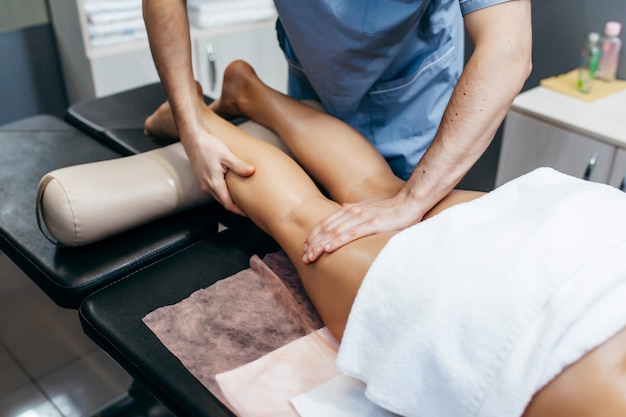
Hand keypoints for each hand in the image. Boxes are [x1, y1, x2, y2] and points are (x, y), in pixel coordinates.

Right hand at [185, 130, 254, 214]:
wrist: (193, 138)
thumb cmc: (208, 146)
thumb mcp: (226, 155)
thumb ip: (239, 166)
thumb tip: (251, 171)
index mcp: (214, 184)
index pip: (228, 204)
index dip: (238, 210)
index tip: (248, 213)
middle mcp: (207, 186)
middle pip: (223, 202)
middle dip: (235, 207)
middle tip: (248, 208)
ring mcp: (204, 183)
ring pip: (218, 197)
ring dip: (229, 200)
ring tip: (241, 200)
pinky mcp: (203, 178)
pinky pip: (214, 190)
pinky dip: (223, 193)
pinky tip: (230, 188)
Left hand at [301, 194, 420, 262]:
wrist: (409, 202)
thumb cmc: (391, 207)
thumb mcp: (370, 206)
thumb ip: (356, 208)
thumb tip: (343, 207)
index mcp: (351, 209)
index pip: (326, 223)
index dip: (314, 235)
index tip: (305, 246)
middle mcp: (353, 212)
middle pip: (327, 229)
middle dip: (314, 244)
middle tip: (304, 257)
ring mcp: (362, 218)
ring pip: (335, 233)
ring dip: (321, 245)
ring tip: (311, 256)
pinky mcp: (373, 225)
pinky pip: (352, 234)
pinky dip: (338, 241)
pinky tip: (329, 249)